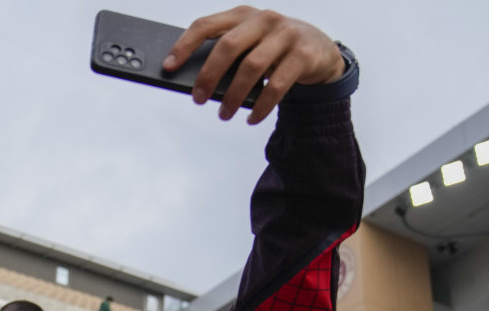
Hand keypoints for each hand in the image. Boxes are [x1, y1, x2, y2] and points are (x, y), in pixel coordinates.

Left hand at [164, 7, 345, 122]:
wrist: (320, 49)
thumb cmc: (273, 49)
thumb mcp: (250, 44)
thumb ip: (228, 55)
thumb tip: (199, 85)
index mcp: (242, 15)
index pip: (206, 25)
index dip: (184, 45)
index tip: (168, 66)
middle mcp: (263, 19)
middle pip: (228, 46)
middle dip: (209, 75)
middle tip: (198, 99)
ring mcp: (286, 34)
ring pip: (252, 67)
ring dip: (234, 95)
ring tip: (224, 114)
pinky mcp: (303, 54)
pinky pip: (277, 85)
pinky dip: (261, 106)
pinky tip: (251, 118)